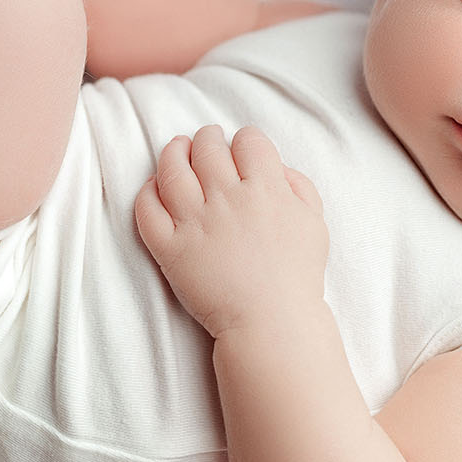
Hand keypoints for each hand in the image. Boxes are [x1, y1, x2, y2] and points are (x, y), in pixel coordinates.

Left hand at [134, 124, 328, 338]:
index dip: (244, 140)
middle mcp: (227, 199)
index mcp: (266, 189)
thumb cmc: (296, 276)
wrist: (272, 322)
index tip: (241, 150)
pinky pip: (147, 210)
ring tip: (176, 149)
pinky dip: (147, 193)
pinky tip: (154, 188)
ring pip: (172, 170)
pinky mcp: (170, 249)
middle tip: (206, 142)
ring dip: (172, 153)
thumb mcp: (314, 223)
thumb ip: (299, 187)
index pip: (248, 141)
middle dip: (206, 139)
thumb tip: (276, 167)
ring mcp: (195, 223)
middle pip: (208, 148)